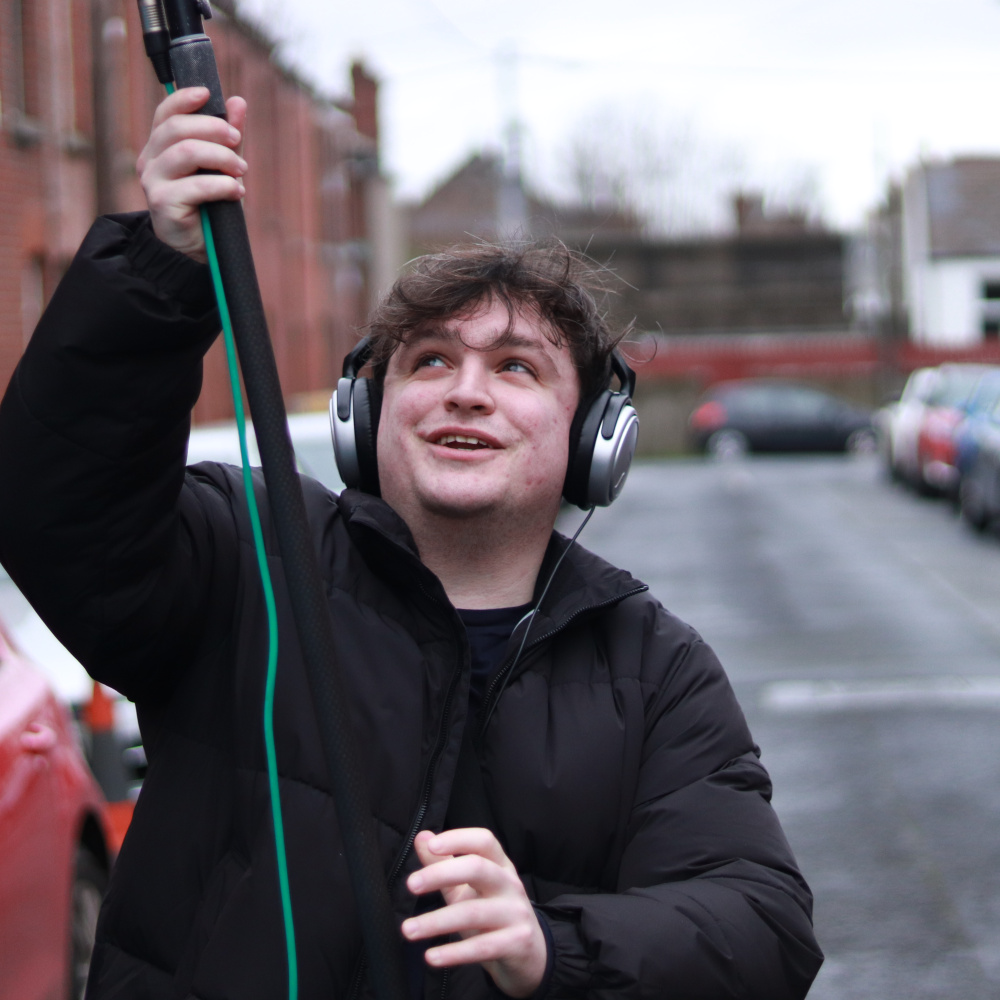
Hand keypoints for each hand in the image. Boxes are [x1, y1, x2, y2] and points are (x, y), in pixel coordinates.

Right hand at [136, 87, 247, 262]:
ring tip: (241, 171)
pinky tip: (236, 192)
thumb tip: (237, 102)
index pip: (166, 114)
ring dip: (221, 157)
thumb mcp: (222, 168)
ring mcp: (153, 182)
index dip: (184, 99)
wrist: (198, 250)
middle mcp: (151, 161)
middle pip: (177, 129)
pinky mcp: (162, 203)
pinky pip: (196, 186)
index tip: (208, 94)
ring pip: (186, 152)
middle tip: (238, 142)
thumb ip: (227, 138)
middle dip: (213, 129)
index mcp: (160, 147)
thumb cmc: (209, 207)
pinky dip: (222, 185)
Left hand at [402, 828, 547, 998]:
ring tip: (408, 930)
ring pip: (473, 912)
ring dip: (436, 921)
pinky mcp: (517, 943)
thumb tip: (422, 836)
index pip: (483, 841)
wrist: (530, 955)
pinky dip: (454, 953)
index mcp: (500, 865)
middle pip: (477, 868)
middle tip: (411, 885)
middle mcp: (510, 884)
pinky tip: (431, 956)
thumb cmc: (492, 914)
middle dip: (441, 874)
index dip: (458, 839)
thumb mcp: (467, 888)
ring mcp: (516, 914)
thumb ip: (444, 864)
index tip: (431, 846)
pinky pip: (482, 948)